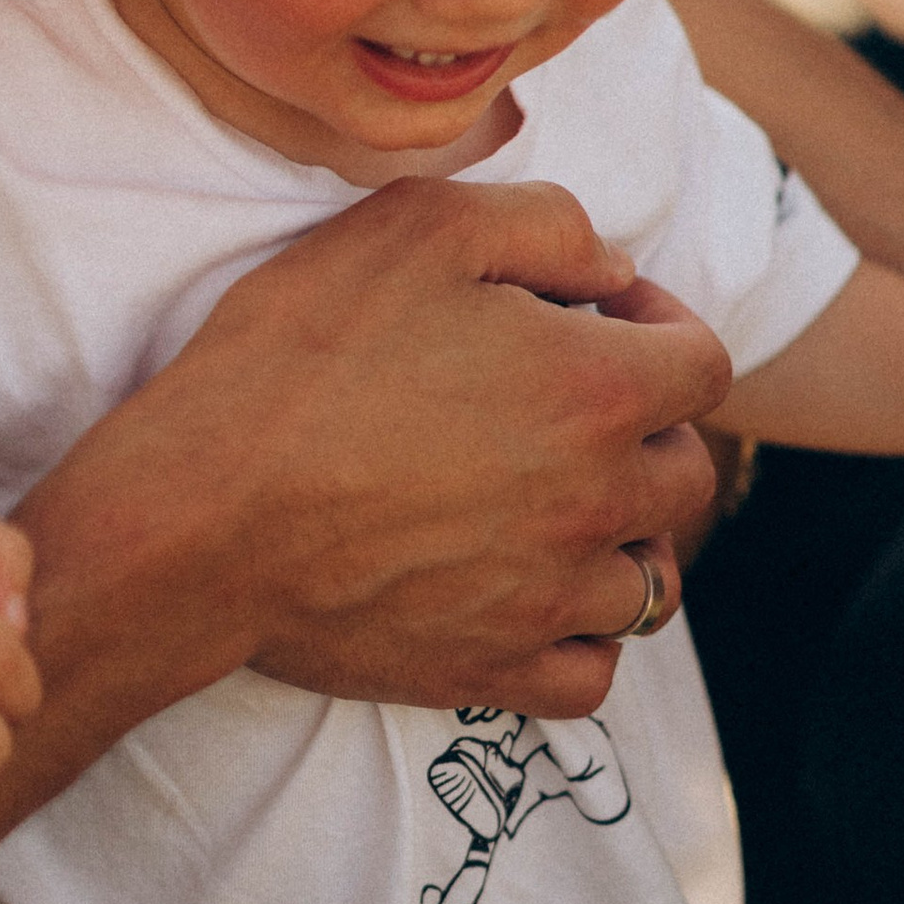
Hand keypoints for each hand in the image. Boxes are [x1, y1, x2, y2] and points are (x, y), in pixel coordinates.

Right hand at [21, 178, 731, 730]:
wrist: (199, 518)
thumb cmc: (298, 359)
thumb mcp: (418, 226)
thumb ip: (546, 226)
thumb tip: (609, 270)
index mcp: (599, 390)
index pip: (704, 363)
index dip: (659, 323)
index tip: (593, 316)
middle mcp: (598, 503)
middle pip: (685, 474)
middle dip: (644, 430)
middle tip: (562, 408)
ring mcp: (550, 599)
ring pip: (649, 581)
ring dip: (619, 540)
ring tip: (553, 509)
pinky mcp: (493, 671)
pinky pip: (591, 677)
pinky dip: (580, 641)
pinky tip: (534, 600)